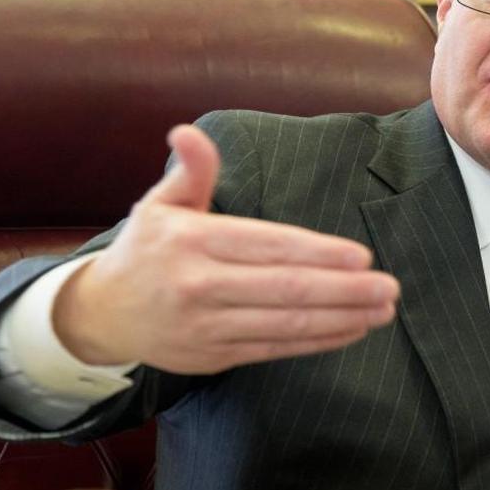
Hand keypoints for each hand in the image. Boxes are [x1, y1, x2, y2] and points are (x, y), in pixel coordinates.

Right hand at [52, 125, 398, 373]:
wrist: (101, 315)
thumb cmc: (147, 250)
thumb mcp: (162, 204)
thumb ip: (192, 171)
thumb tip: (187, 132)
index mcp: (192, 242)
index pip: (267, 246)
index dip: (318, 253)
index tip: (362, 256)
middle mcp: (199, 286)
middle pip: (285, 290)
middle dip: (344, 291)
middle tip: (389, 287)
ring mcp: (207, 327)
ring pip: (286, 325)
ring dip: (341, 318)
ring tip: (382, 309)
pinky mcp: (214, 357)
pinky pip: (275, 349)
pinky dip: (318, 341)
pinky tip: (351, 329)